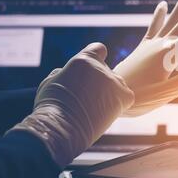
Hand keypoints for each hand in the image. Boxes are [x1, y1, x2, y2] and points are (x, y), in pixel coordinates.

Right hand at [9, 43, 134, 166]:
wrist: (62, 128)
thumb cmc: (51, 107)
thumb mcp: (51, 81)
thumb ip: (65, 72)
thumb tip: (68, 73)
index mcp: (84, 60)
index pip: (98, 49)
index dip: (95, 58)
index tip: (89, 70)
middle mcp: (102, 68)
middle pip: (106, 70)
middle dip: (98, 80)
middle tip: (86, 98)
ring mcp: (114, 82)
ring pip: (116, 83)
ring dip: (109, 91)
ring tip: (94, 107)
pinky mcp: (123, 97)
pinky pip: (127, 95)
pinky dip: (120, 101)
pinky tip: (107, 110)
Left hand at [114, 0, 177, 115]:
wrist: (110, 94)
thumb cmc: (140, 97)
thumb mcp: (168, 92)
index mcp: (171, 52)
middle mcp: (163, 42)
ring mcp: (152, 43)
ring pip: (174, 18)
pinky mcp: (143, 47)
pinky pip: (153, 27)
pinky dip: (159, 15)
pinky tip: (163, 4)